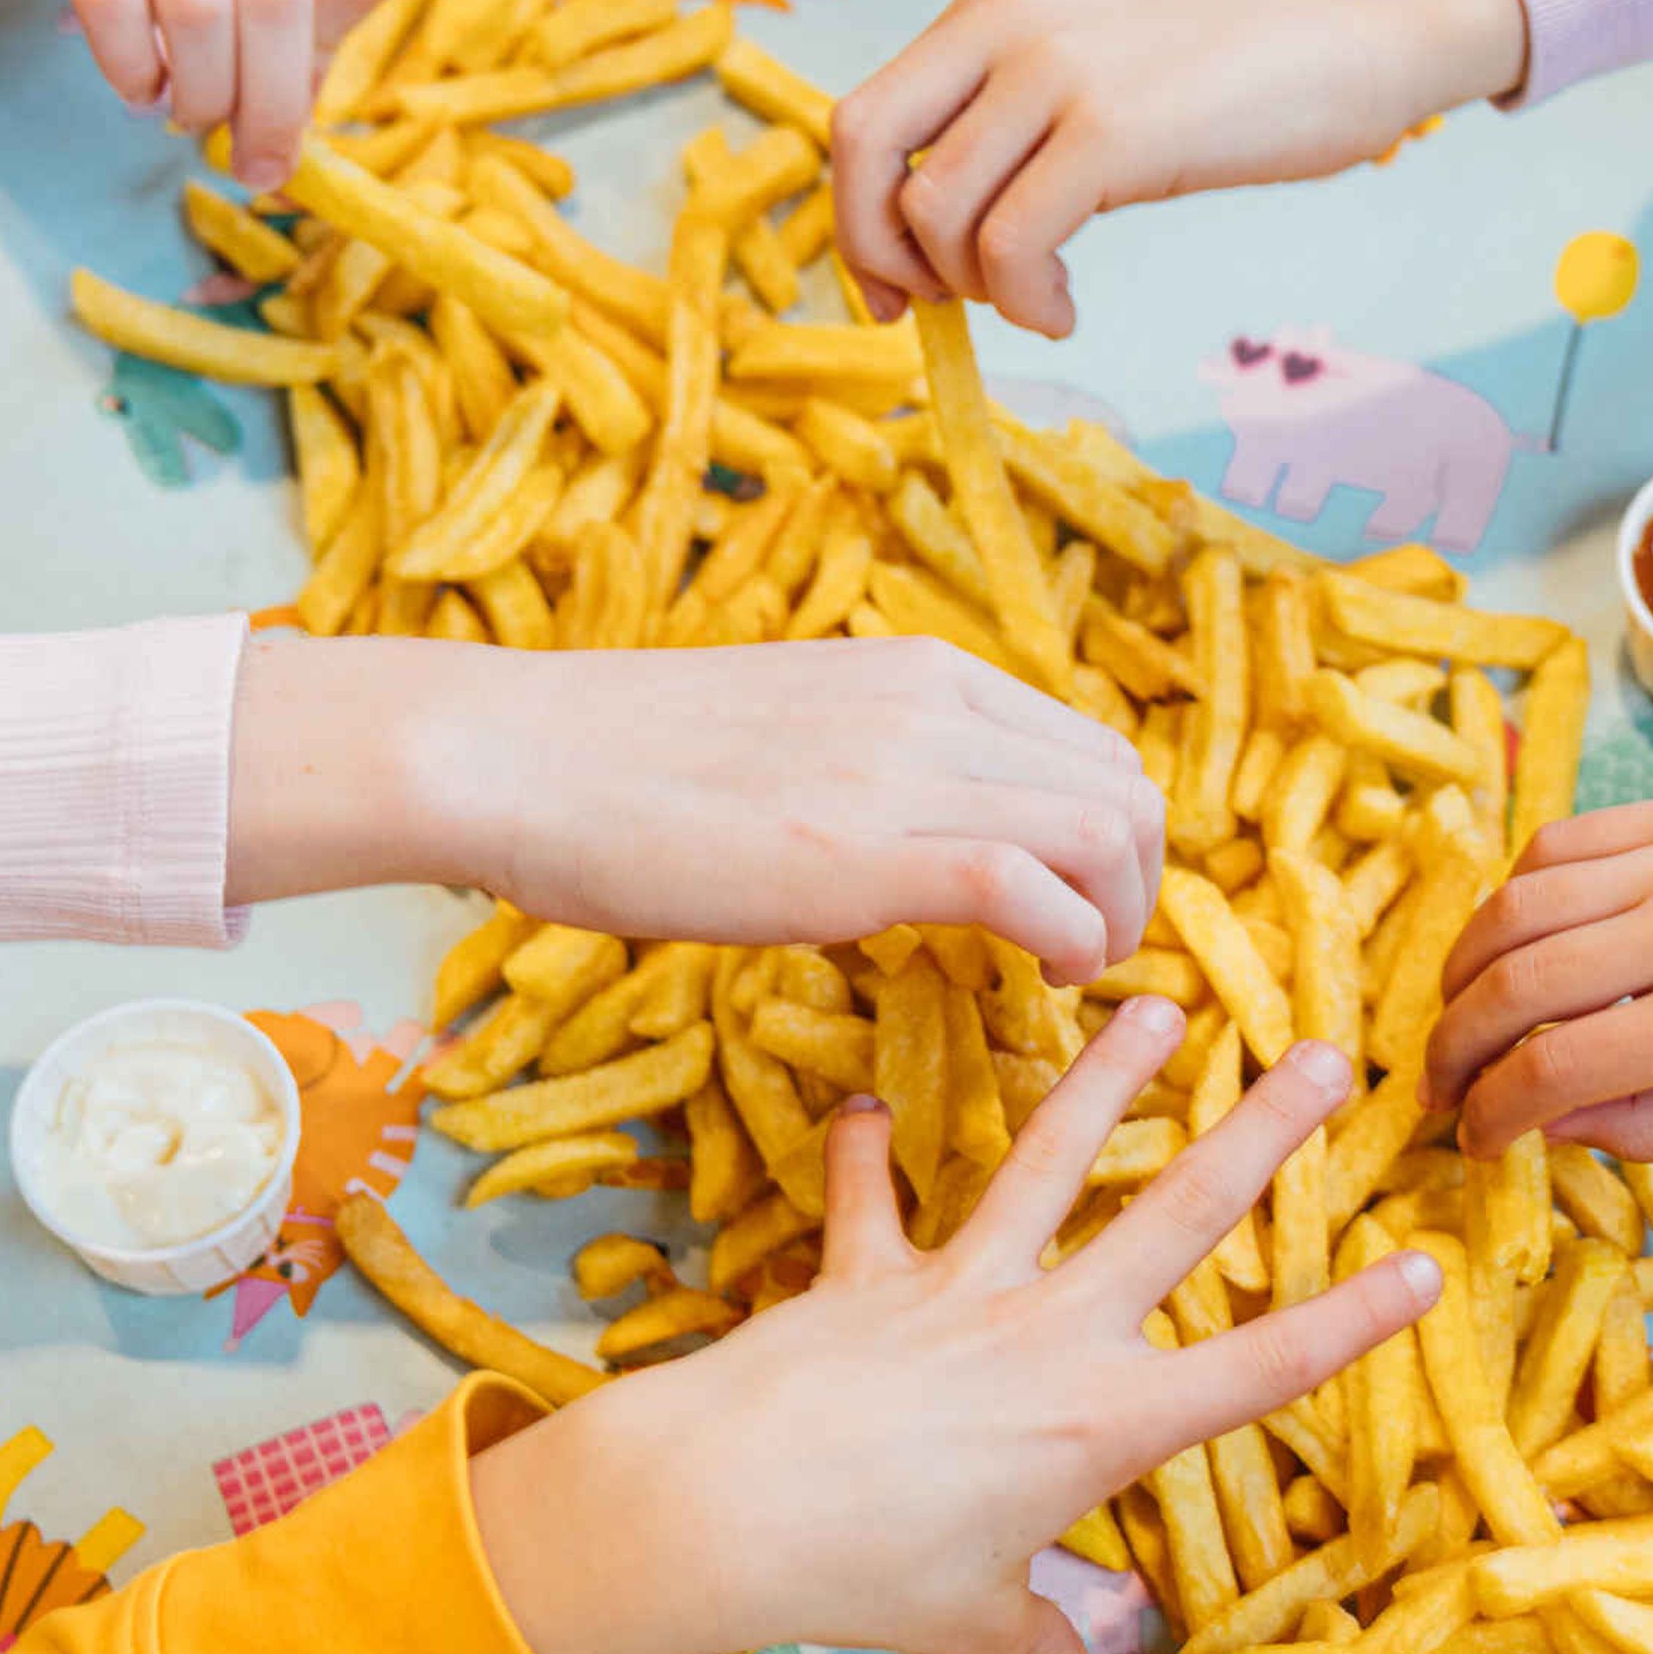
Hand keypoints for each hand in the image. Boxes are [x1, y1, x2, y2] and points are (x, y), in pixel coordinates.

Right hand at [0, 0, 400, 191]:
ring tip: (187, 115)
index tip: (293, 88)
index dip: (333, 53)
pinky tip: (137, 86)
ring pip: (199, 8)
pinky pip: (114, 4)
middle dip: (271, 106)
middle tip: (254, 161)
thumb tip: (296, 115)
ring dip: (202, 93)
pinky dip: (134, 69)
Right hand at [231, 634, 1167, 984]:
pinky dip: (1070, 942)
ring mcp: (904, 771)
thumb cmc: (619, 765)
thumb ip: (871, 764)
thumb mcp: (786, 732)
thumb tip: (916, 826)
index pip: (1087, 741)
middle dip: (1137, 881)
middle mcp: (934, 704)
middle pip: (1121, 784)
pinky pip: (1035, 886)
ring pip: (1105, 830)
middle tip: (1092, 952)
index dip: (1113, 833)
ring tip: (1072, 972)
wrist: (516, 758)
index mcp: (918, 671)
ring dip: (1117, 918)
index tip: (1082, 901)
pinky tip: (1043, 981)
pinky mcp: (868, 851)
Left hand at [472, 1001, 1442, 1653]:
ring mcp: (958, 1289)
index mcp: (1101, 1425)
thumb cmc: (866, 1574)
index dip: (1351, 1322)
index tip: (1423, 1265)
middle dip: (1260, 1132)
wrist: (730, 1504)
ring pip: (1049, 1158)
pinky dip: (861, 1152)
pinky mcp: (868, 1273)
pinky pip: (866, 1198)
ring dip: (1106, 1076)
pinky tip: (862, 1099)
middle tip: (1321, 1056)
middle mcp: (1048, 1335)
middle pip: (1177, 1216)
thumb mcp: (974, 1626)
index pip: (1259, 1370)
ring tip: (1155, 1002)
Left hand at [828, 0, 1527, 338]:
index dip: (854, 213)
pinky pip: (1010, 244)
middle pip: (864, 148)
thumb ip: (1015, 114)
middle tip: (928, 306)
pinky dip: (1024, 301)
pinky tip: (1064, 309)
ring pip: (935, 210)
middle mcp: (1006, 22)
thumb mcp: (1096, 63)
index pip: (863, 114)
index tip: (891, 284)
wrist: (1360, 30)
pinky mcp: (1113, 129)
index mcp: (992, 5)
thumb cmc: (1239, 69)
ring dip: (971, 285)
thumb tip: (935, 223)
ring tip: (1037, 297)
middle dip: (875, 248)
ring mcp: (1057, 71)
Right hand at [1422, 696, 1652, 1157]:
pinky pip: (1553, 847)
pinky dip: (1508, 900)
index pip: (1557, 1066)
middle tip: (1437, 1090)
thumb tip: (1546, 1125)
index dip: (1493, 1112)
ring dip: (1461, 972)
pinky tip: (1507, 944)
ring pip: (1515, 907)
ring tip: (1454, 1019)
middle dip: (1451, 1048)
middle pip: (1514, 984)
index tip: (1474, 1141)